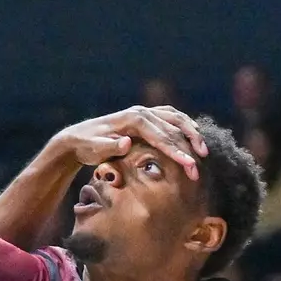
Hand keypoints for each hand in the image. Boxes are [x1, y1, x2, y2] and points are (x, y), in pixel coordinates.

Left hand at [55, 105, 208, 180]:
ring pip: (175, 118)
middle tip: (197, 169)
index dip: (176, 151)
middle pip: (171, 128)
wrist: (78, 138)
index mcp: (131, 119)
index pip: (160, 136)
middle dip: (187, 147)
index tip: (189, 165)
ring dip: (191, 133)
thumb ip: (109, 147)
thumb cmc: (86, 146)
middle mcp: (140, 112)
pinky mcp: (145, 116)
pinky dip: (183, 123)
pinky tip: (193, 132)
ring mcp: (143, 112)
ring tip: (203, 150)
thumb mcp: (94, 149)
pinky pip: (169, 116)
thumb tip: (126, 143)